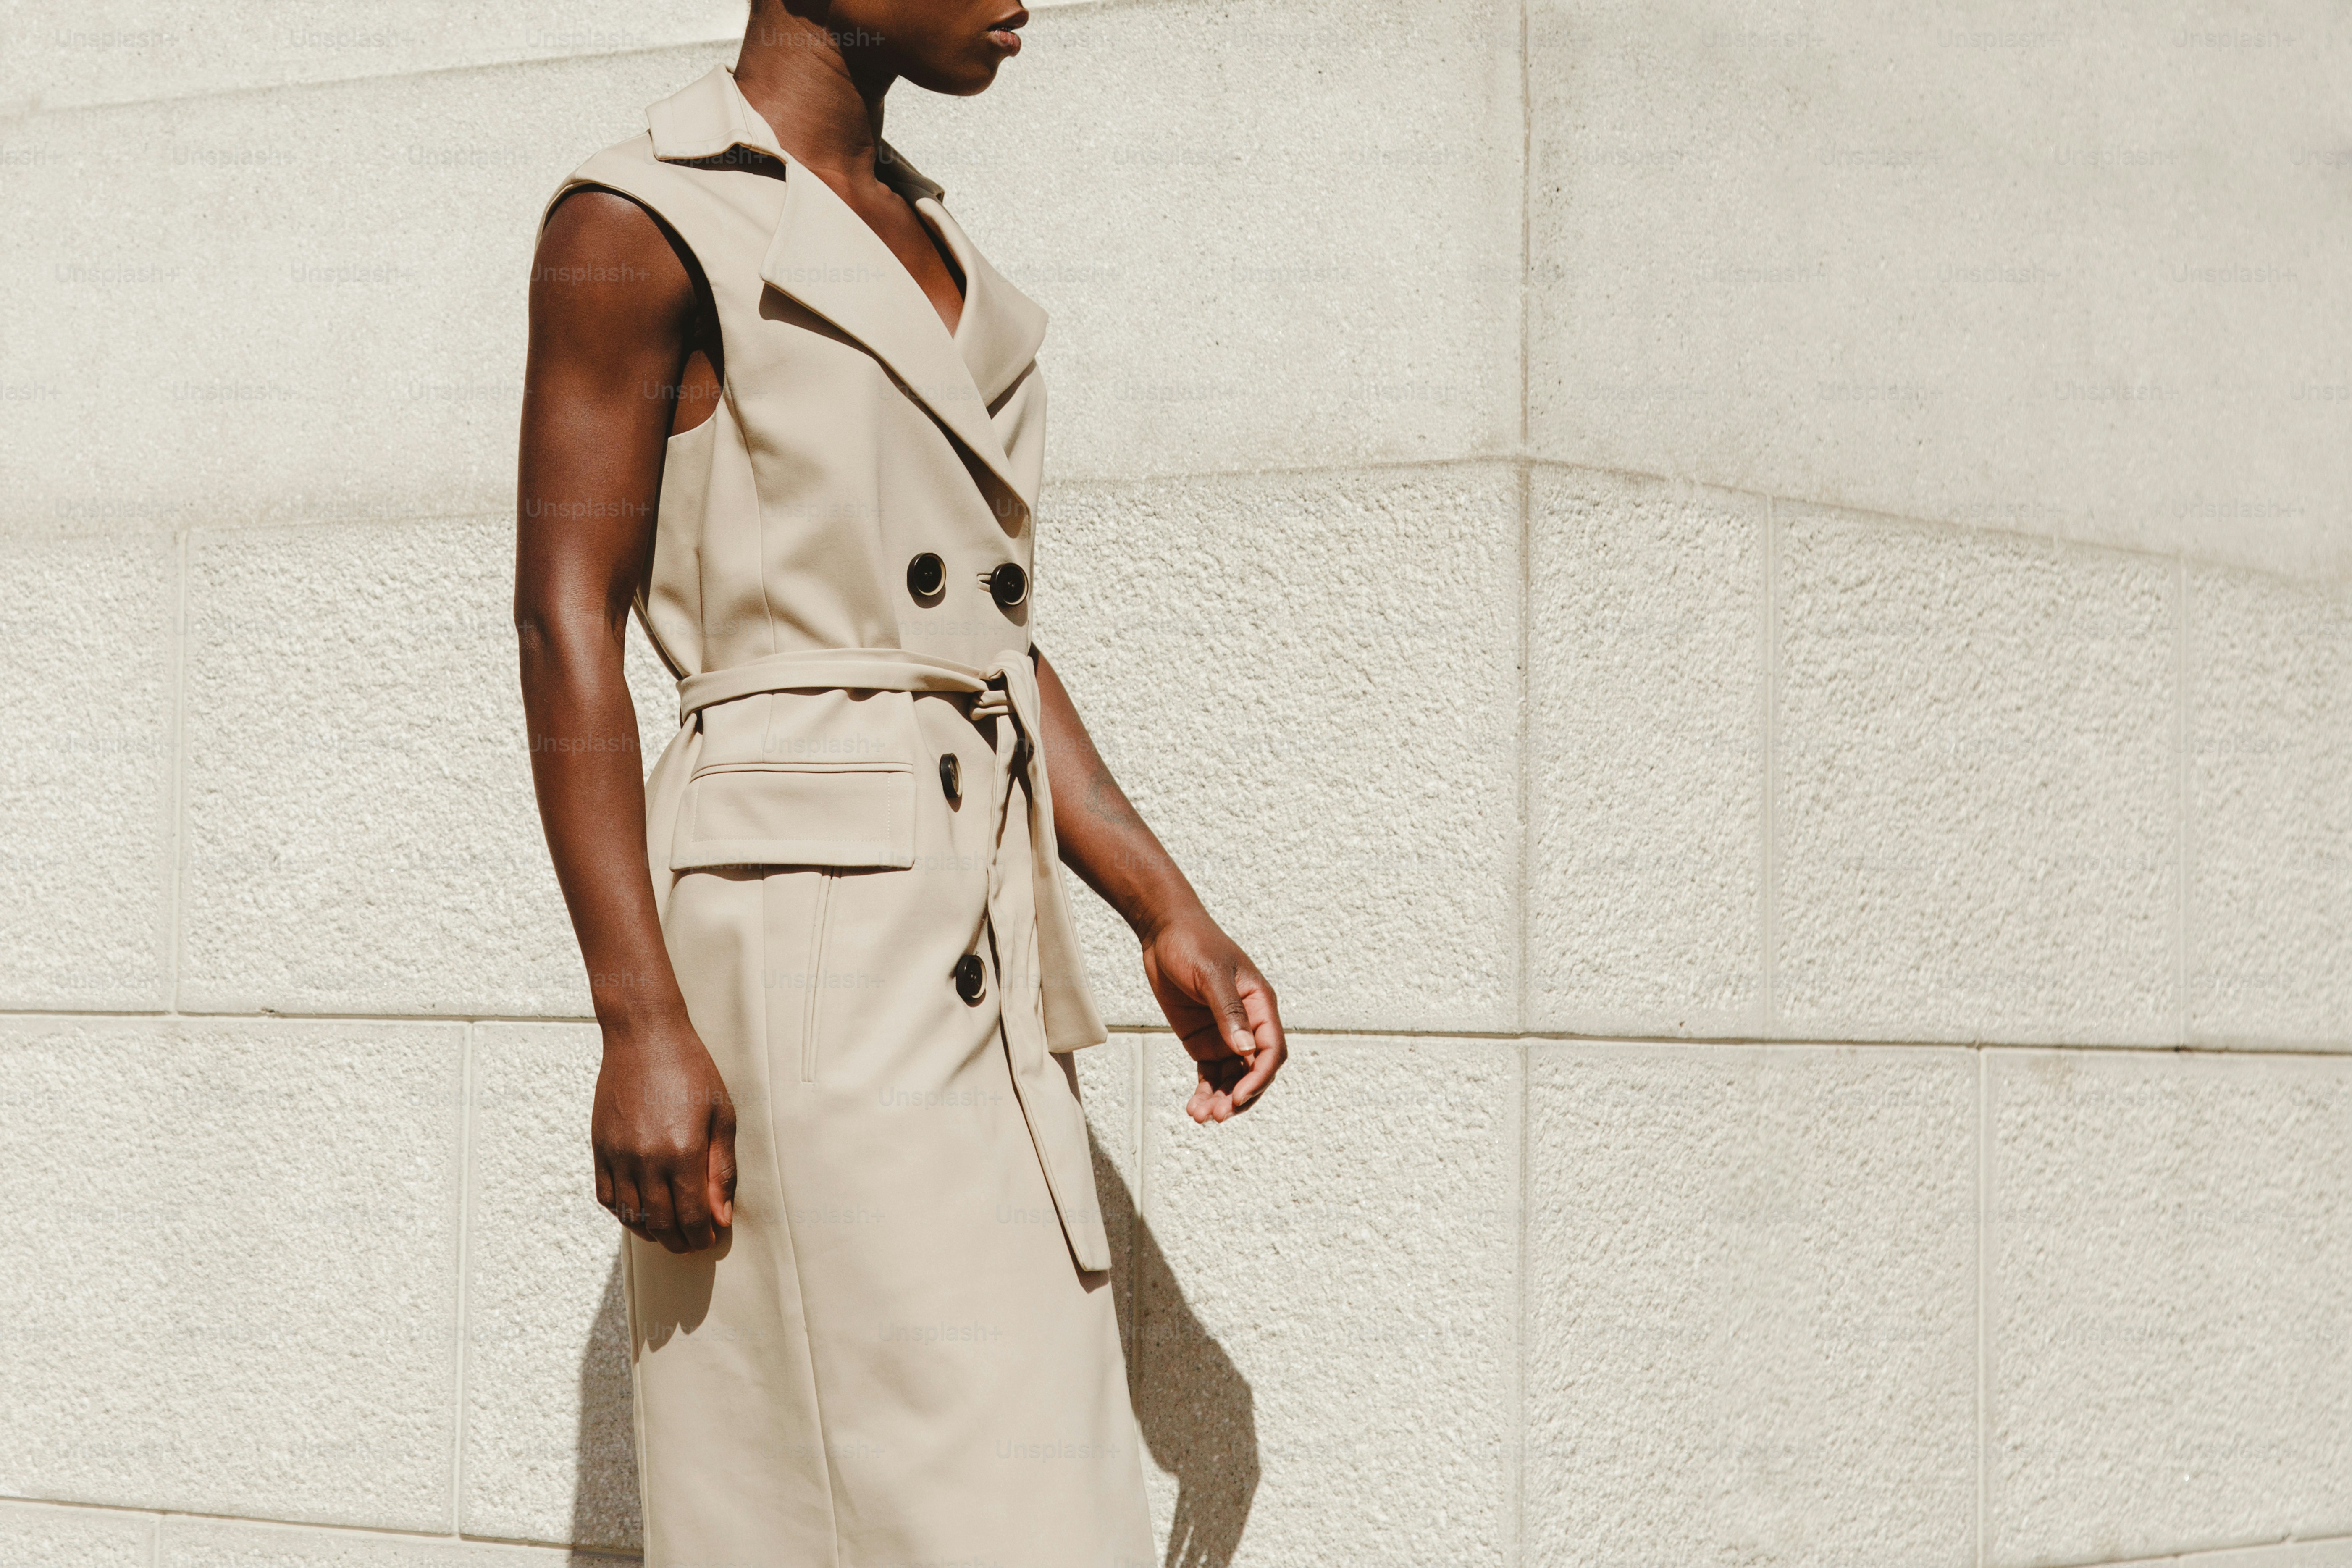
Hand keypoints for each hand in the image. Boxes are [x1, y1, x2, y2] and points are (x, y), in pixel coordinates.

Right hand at [591, 1015, 737, 1251]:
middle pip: (661, 1222)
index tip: (709, 1239)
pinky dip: (623, 1212)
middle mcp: (647, 1159)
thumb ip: (721, 1170)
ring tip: (668, 1231)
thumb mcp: (722, 1116)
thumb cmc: (691, 1071)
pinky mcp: (600, 1147)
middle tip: (692, 1242)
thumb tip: (721, 1216)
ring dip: (651, 1231)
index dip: (702, 1235)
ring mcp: (619, 1155)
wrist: (644, 1036)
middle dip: (679, 1240)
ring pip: (632, 1215)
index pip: (692, 1216)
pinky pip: (607, 1196)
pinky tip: (640, 1211)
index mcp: (683, 1151)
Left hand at [1139, 907, 1287, 1122]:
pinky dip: (1206, 1092)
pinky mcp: (1204, 1041)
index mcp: (1260, 1005)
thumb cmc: (1193, 944)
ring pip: (1232, 1078)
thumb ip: (1229, 1011)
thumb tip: (1246, 1050)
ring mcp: (1226, 1035)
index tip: (1239, 1096)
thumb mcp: (1210, 974)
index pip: (1271, 1050)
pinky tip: (1194, 1108)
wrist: (1164, 933)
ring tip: (1200, 1116)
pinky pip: (1211, 1074)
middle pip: (1254, 1071)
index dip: (1259, 1077)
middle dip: (1240, 1096)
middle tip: (1219, 1114)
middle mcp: (1248, 1024)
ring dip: (1221, 1100)